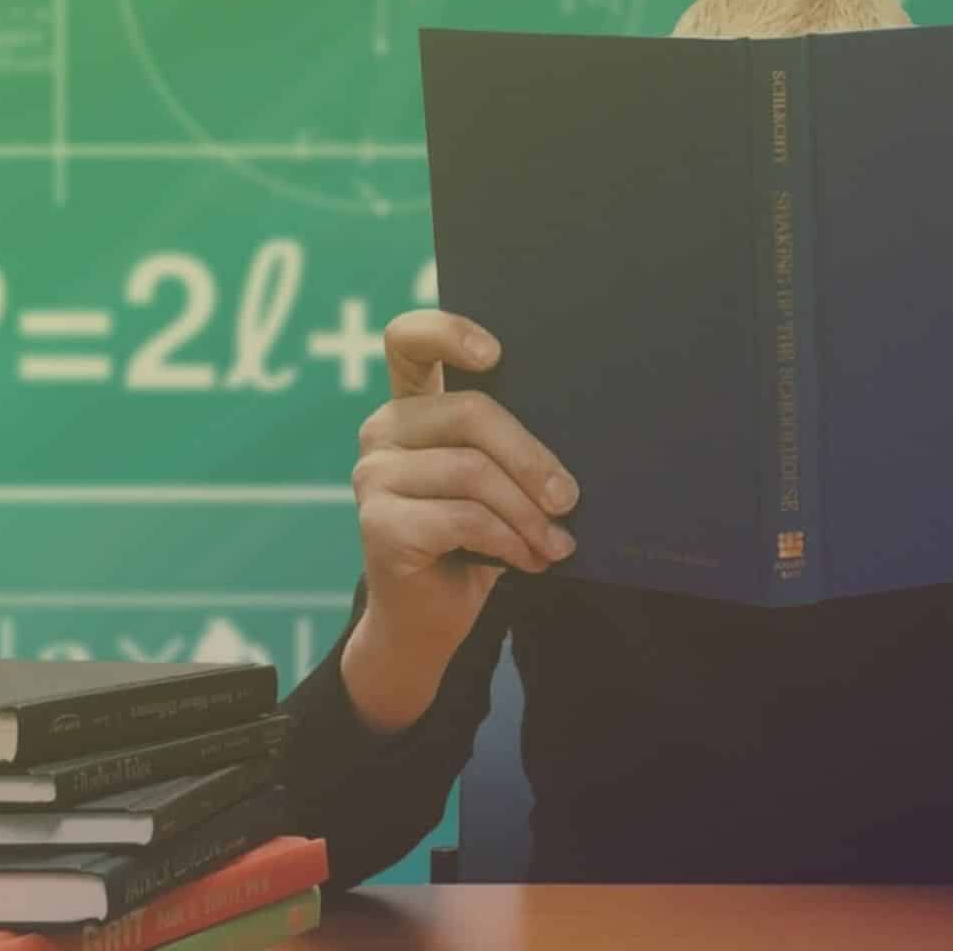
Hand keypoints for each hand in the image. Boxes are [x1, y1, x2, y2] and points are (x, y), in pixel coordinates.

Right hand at [344, 310, 577, 729]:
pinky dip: (509, 541)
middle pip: (470, 412)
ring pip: (473, 471)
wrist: (428, 619)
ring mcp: (373, 475)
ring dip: (528, 513)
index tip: (495, 356)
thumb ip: (511, 448)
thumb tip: (579, 440)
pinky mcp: (378, 523)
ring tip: (555, 543)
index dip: (449, 333)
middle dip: (533, 458)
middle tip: (570, 499)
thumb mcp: (497, 484)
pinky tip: (530, 559)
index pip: (409, 341)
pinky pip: (464, 518)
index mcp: (413, 407)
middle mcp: (383, 430)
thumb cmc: (474, 542)